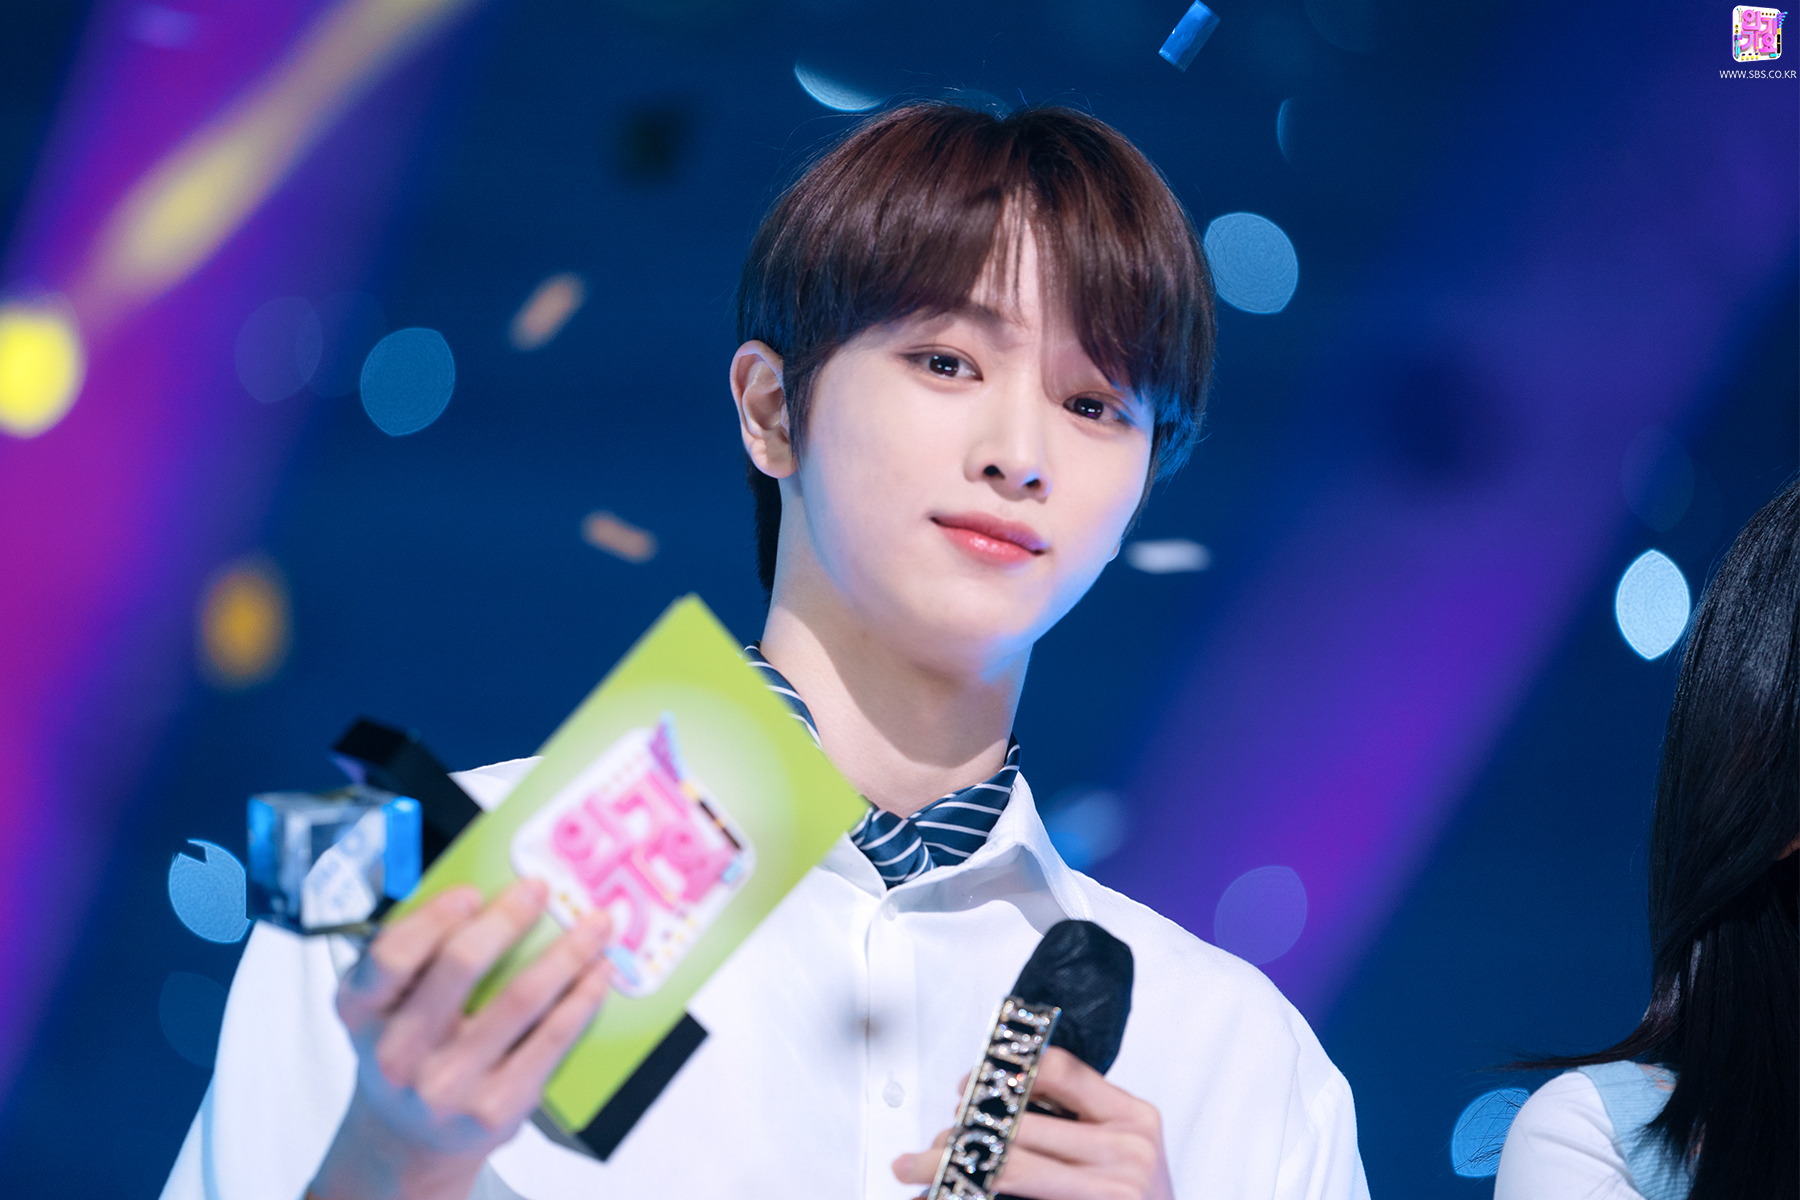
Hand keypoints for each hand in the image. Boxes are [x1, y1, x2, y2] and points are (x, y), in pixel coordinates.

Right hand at [309, 880, 612, 1199]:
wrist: (407, 1141)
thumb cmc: (407, 1052)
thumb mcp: (382, 1004)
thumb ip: (413, 951)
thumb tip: (484, 895)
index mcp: (363, 1013)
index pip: (391, 956)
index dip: (435, 918)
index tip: (473, 892)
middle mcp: (398, 1053)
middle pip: (460, 966)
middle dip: (509, 918)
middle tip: (541, 890)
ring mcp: (448, 1085)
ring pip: (520, 998)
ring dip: (567, 952)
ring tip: (594, 925)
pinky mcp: (495, 1107)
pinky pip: (551, 1038)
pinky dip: (581, 998)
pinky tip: (597, 974)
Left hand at [892, 1048, 1175, 1199]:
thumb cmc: (1138, 1197)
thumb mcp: (1125, 1148)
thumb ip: (1079, 1119)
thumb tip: (992, 1101)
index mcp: (1134, 1117)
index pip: (1059, 1070)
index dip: (1003, 1072)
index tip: (967, 1084)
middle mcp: (1129, 1151)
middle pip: (1025, 1123)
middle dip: (965, 1128)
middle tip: (936, 1138)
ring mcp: (1114, 1191)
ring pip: (1013, 1167)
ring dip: (952, 1166)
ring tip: (918, 1168)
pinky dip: (973, 1196)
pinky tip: (941, 1196)